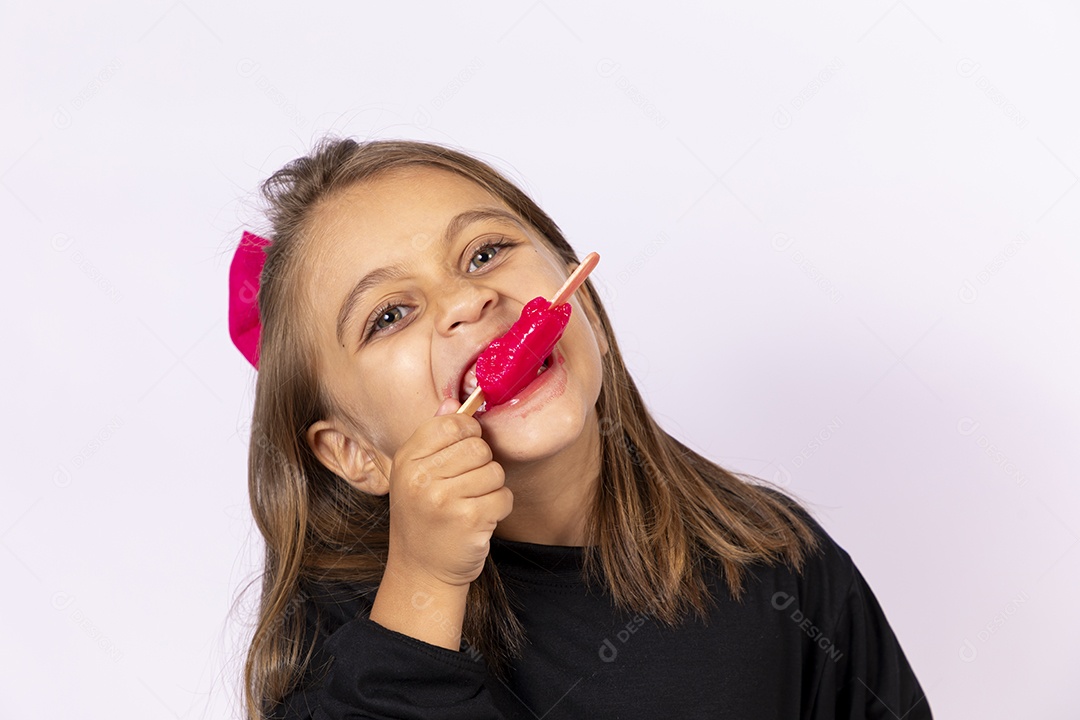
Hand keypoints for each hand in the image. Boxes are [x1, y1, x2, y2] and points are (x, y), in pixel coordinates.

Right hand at [385, 396, 512, 587]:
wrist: (421, 571)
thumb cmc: (424, 519)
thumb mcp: (417, 475)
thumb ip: (434, 436)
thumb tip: (452, 401)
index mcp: (407, 460)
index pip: (451, 424)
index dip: (468, 434)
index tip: (465, 452)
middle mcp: (421, 478)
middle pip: (478, 447)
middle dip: (482, 466)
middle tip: (466, 488)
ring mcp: (443, 499)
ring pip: (494, 472)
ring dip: (491, 490)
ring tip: (470, 505)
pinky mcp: (468, 520)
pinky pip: (503, 497)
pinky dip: (498, 509)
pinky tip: (479, 520)